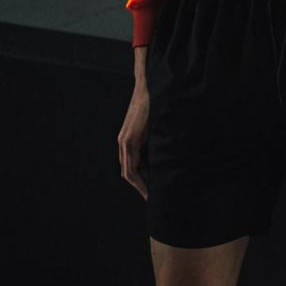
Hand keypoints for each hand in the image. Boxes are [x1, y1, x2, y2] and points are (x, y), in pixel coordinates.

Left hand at [118, 81, 149, 200]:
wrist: (148, 87)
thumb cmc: (153, 105)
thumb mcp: (152, 126)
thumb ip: (152, 140)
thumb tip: (162, 153)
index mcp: (128, 139)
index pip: (131, 167)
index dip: (140, 181)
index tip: (151, 190)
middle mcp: (123, 142)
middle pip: (128, 173)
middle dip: (140, 187)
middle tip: (151, 197)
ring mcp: (124, 141)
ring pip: (128, 172)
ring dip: (139, 186)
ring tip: (150, 195)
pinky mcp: (129, 139)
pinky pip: (131, 166)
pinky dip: (138, 178)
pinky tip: (148, 185)